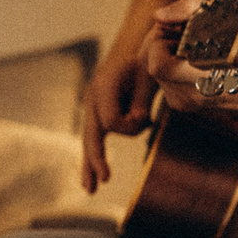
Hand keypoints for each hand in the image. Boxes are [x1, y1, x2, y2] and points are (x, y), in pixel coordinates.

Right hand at [79, 54, 158, 190]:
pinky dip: (92, 158)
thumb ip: (142, 99)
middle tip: (105, 179)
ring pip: (88, 140)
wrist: (137, 49)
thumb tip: (138, 122)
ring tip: (91, 188)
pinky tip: (93, 178)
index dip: (130, 126)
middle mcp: (92, 97)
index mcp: (103, 85)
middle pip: (92, 134)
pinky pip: (92, 138)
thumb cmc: (147, 60)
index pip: (111, 121)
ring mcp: (91, 105)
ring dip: (91, 165)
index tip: (148, 119)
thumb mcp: (149, 74)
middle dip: (97, 158)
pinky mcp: (96, 112)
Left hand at [144, 0, 237, 119]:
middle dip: (163, 42)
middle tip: (185, 34)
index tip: (180, 29)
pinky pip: (165, 81)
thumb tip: (158, 15)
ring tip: (194, 47)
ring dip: (168, 54)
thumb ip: (187, 9)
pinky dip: (174, 67)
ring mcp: (182, 103)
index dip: (162, 38)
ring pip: (156, 71)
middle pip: (149, 61)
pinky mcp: (183, 106)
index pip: (155, 58)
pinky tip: (196, 61)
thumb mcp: (226, 19)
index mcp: (196, 77)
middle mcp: (185, 95)